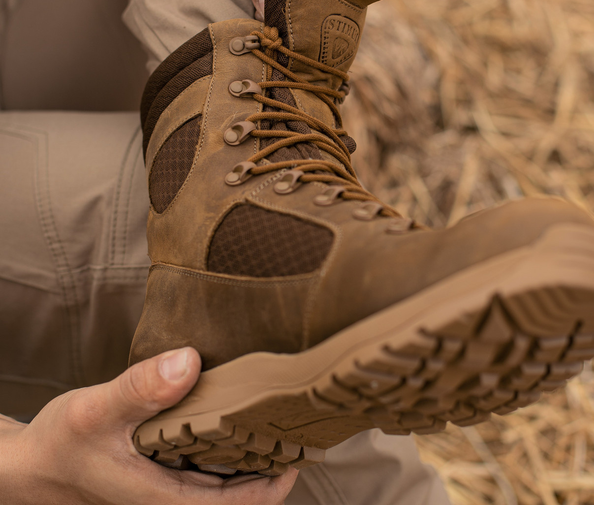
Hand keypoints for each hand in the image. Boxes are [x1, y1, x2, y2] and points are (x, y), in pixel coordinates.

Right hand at [0, 348, 297, 504]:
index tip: (299, 453)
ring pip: (224, 474)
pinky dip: (226, 440)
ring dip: (251, 450)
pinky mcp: (164, 468)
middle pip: (237, 490)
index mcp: (163, 497)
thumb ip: (140, 390)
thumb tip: (189, 361)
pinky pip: (206, 459)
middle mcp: (172, 495)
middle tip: (298, 420)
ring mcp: (169, 483)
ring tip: (277, 412)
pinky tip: (234, 410)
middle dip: (270, 461)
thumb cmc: (61, 445)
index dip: (273, 486)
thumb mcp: (95, 412)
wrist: (35, 464)